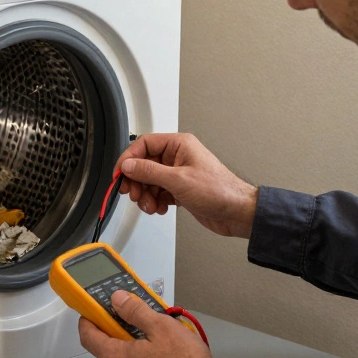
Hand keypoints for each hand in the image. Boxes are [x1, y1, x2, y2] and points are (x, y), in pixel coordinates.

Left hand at [78, 290, 214, 357]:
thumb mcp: (161, 326)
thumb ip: (135, 311)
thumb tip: (118, 300)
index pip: (88, 337)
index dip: (88, 321)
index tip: (93, 311)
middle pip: (109, 350)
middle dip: (120, 334)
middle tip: (139, 322)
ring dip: (135, 351)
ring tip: (160, 341)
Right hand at [116, 133, 258, 237]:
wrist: (237, 213)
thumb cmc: (220, 191)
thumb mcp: (179, 180)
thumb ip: (150, 172)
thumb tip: (129, 165)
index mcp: (179, 145)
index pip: (144, 144)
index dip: (129, 159)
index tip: (120, 174)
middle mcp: (178, 157)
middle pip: (144, 164)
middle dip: (137, 181)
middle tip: (133, 194)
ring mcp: (179, 174)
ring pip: (150, 181)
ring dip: (146, 195)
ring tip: (150, 205)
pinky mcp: (180, 190)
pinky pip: (158, 192)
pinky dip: (155, 201)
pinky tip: (160, 208)